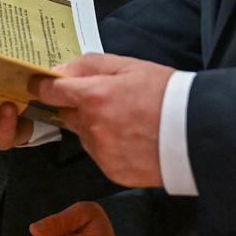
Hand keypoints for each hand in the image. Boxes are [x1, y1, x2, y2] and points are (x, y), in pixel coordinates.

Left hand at [35, 54, 171, 187]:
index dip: (43, 86)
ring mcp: (101, 152)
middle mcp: (92, 127)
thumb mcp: (130, 66)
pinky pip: (100, 155)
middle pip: (68, 114)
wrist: (196, 133)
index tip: (39, 84)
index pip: (51, 91)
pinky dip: (109, 147)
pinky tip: (131, 139)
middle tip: (104, 100)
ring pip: (84, 135)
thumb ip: (91, 64)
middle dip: (78, 106)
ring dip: (94, 127)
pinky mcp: (112, 171)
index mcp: (94, 96)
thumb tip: (62, 69)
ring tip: (126, 121)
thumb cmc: (166, 94)